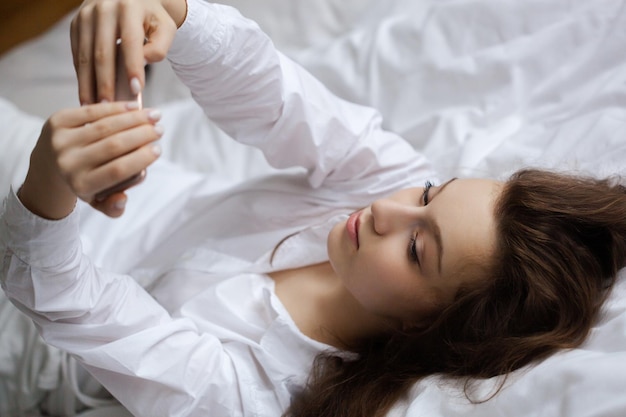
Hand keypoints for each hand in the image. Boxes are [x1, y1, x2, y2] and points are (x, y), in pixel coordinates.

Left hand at [18, 102, 162, 218]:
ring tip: (153, 115)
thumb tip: (123, 199)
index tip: (158, 150)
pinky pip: (91, 111)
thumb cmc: (84, 183)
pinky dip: (116, 107)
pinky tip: (134, 107)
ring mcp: (60, 141)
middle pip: (113, 145)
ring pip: (105, 126)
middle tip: (160, 130)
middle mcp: (67, 163)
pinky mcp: (56, 122)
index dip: (141, 158)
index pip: (118, 170)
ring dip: (134, 118)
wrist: (48, 166)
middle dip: (142, 135)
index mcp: (81, 185)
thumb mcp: (98, 201)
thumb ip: (113, 208)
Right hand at [70, 0, 186, 103]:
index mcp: (128, 7)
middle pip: (102, 53)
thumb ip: (159, 47)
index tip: (136, 90)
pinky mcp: (75, 25)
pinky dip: (81, 75)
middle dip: (105, 82)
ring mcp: (85, 16)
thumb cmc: (151, 17)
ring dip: (87, 84)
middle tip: (109, 106)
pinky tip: (87, 93)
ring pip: (85, 56)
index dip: (132, 67)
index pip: (130, 42)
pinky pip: (77, 54)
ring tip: (92, 107)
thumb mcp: (165, 28)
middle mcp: (103, 8)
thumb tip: (141, 64)